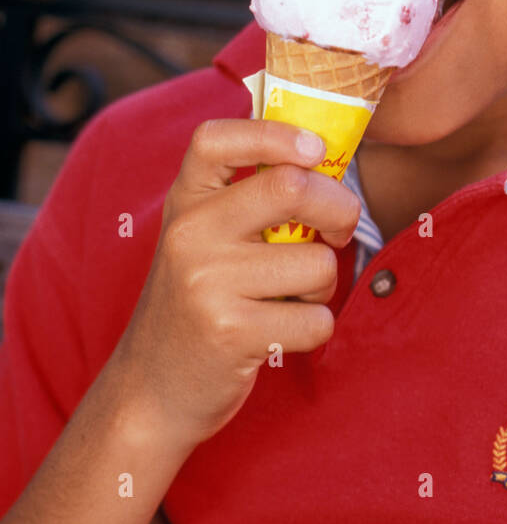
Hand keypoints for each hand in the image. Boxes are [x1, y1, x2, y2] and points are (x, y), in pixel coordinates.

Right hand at [110, 118, 360, 449]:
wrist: (150, 390)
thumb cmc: (197, 304)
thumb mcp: (204, 237)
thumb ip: (247, 198)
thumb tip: (326, 160)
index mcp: (186, 202)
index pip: (217, 138)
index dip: (276, 133)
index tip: (315, 149)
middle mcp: (190, 234)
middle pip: (292, 188)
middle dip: (339, 209)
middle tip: (338, 231)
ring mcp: (208, 283)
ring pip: (318, 262)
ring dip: (324, 285)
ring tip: (292, 296)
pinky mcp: (231, 332)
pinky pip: (317, 319)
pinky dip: (316, 328)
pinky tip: (283, 332)